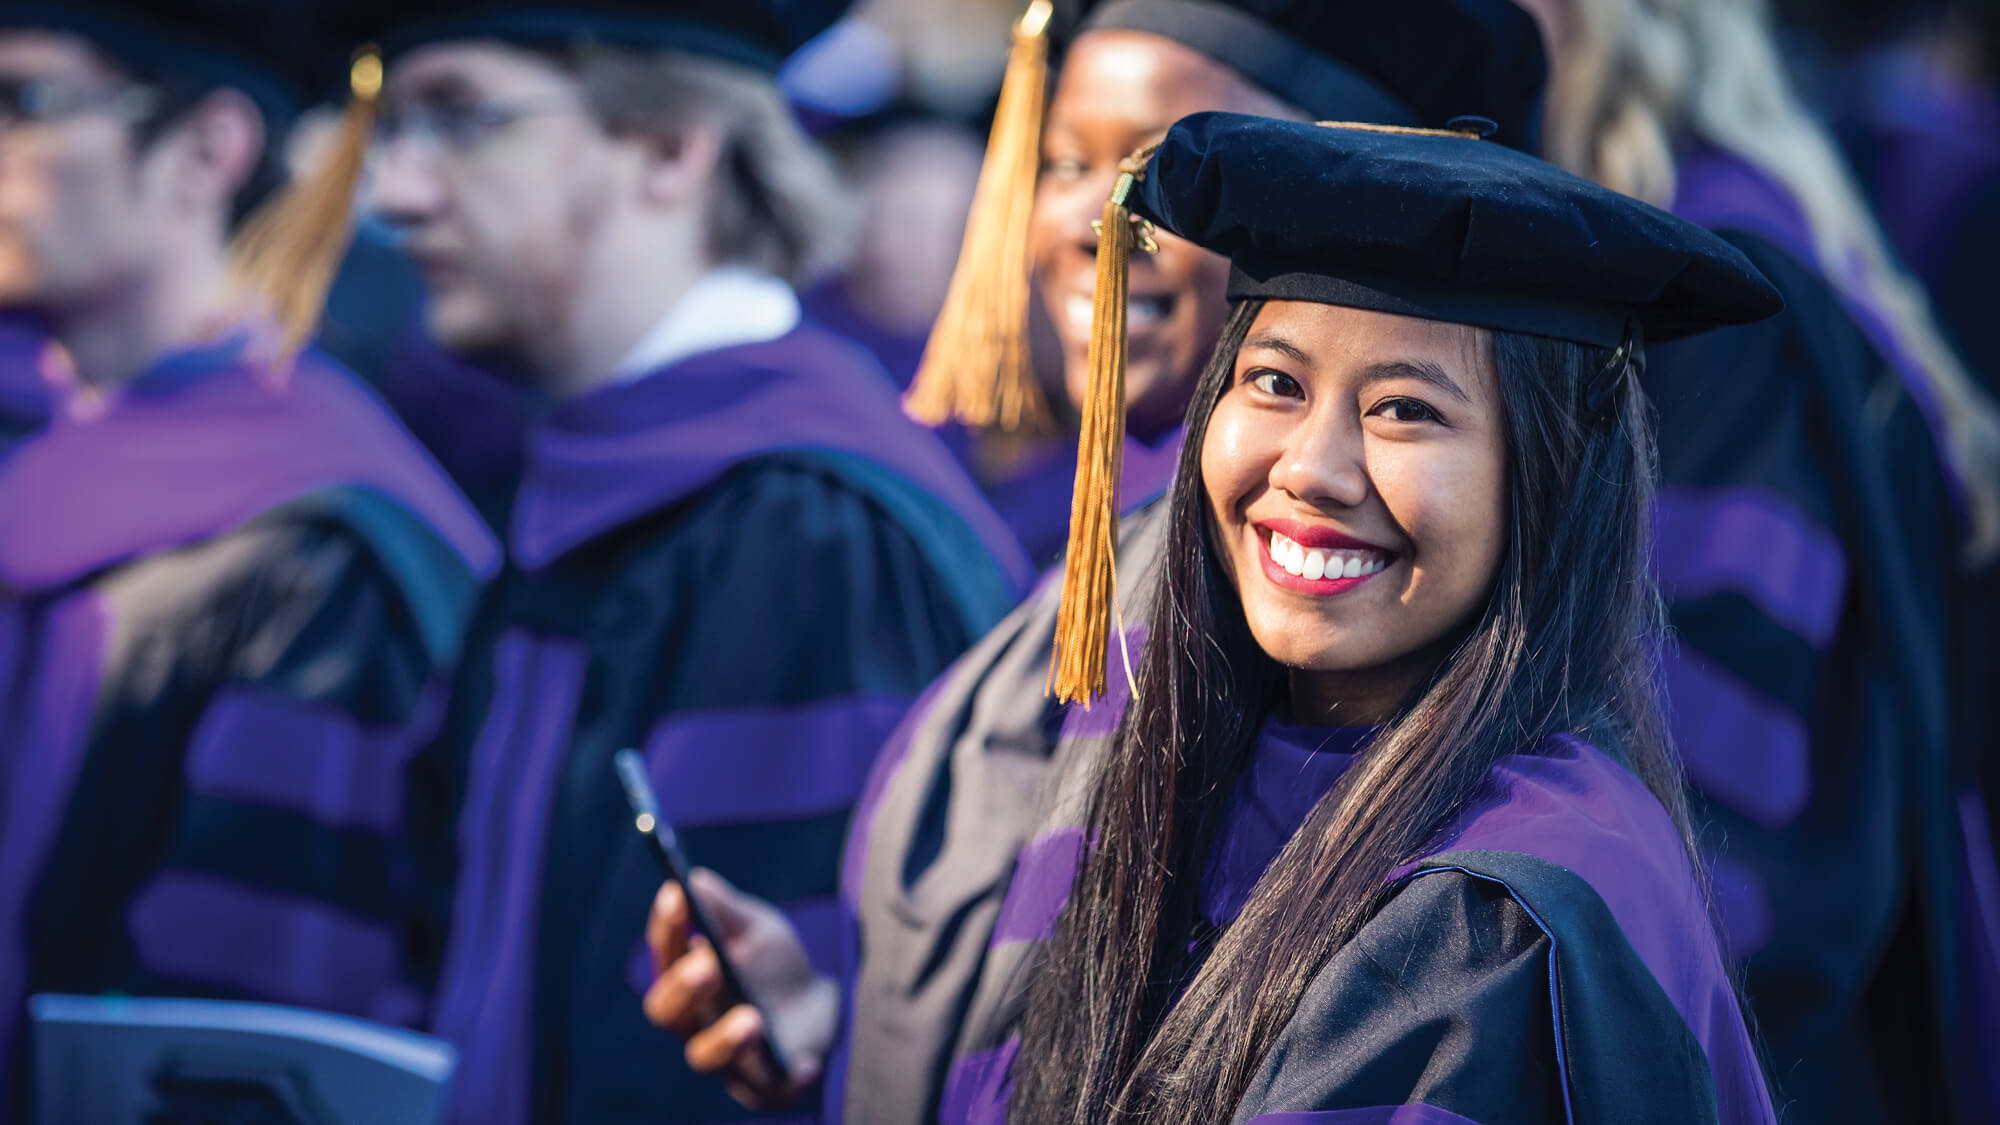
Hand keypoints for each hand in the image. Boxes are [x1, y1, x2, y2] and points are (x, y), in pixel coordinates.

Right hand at [642, 868, 839, 1109]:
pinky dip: (785, 1077)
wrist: (817, 1003)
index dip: (666, 927)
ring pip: (705, 1057)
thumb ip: (727, 909)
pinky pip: (766, 1087)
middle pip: (668, 1012)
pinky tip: (803, 1064)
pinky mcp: (762, 1084)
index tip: (675, 894)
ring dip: (725, 1038)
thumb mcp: (756, 928)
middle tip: (706, 960)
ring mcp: (725, 1056)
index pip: (664, 955)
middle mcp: (693, 1021)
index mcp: (684, 979)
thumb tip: (695, 879)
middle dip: (682, 987)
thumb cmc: (772, 963)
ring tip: (751, 1017)